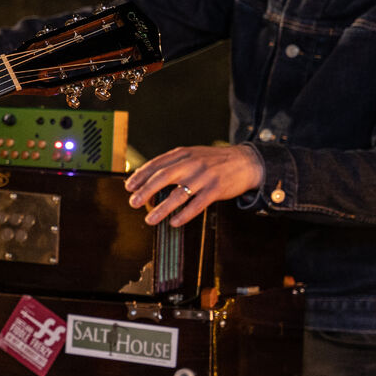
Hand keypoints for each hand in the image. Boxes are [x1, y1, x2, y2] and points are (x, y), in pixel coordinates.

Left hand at [124, 145, 263, 226]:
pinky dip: (184, 215)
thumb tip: (146, 176)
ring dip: (162, 208)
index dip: (141, 176)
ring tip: (150, 219)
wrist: (246, 161)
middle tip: (133, 202)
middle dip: (145, 191)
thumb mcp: (192, 154)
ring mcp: (204, 177)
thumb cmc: (214, 160)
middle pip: (164, 177)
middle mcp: (192, 164)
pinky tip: (174, 222)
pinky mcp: (216, 190)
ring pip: (179, 194)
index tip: (128, 187)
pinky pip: (197, 205)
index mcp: (183, 154)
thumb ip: (172, 163)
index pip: (157, 164)